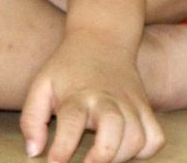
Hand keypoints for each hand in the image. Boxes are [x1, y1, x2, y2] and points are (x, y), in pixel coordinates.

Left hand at [21, 36, 162, 162]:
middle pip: (114, 128)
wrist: (103, 36)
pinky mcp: (144, 106)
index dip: (62, 148)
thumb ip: (31, 120)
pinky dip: (145, 149)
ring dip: (122, 156)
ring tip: (103, 157)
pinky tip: (126, 148)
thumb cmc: (68, 67)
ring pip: (137, 137)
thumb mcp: (41, 85)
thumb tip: (34, 152)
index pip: (71, 121)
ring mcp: (129, 103)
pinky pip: (155, 137)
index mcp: (78, 95)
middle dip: (102, 156)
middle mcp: (106, 99)